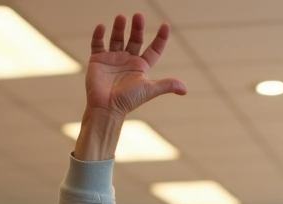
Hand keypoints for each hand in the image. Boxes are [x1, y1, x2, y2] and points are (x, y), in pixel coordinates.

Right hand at [75, 14, 184, 159]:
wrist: (106, 107)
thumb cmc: (128, 100)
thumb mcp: (149, 90)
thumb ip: (166, 85)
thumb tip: (185, 89)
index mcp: (141, 67)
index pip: (153, 49)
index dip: (160, 38)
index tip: (165, 25)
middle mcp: (128, 61)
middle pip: (135, 39)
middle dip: (137, 28)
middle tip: (139, 16)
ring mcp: (112, 59)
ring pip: (117, 38)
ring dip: (119, 28)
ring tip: (122, 17)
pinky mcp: (98, 60)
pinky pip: (98, 44)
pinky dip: (99, 35)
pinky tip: (102, 27)